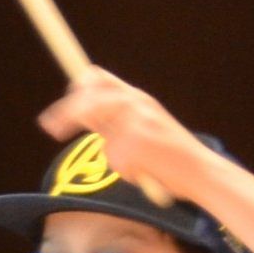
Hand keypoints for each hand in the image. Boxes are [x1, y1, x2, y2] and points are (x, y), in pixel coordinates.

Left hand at [39, 69, 209, 199]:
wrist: (202, 172)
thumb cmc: (173, 158)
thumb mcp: (146, 129)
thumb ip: (118, 121)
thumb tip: (85, 117)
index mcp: (138, 98)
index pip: (98, 79)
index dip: (75, 89)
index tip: (56, 109)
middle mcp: (137, 103)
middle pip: (88, 98)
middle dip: (66, 112)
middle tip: (50, 128)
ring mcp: (136, 121)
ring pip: (101, 133)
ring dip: (115, 155)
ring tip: (141, 166)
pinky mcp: (136, 142)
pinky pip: (114, 157)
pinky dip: (127, 171)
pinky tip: (147, 173)